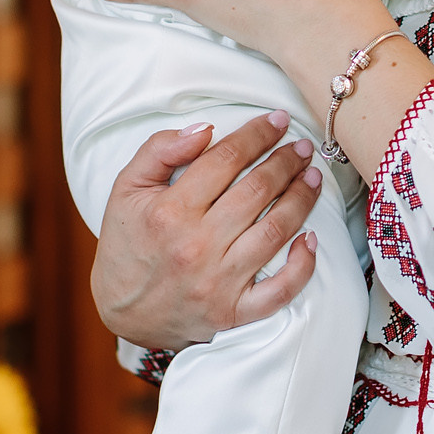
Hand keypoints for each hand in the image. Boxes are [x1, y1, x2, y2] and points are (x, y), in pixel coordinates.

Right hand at [89, 112, 324, 349]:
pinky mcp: (233, 312)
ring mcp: (218, 282)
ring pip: (275, 231)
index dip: (258, 134)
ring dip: (301, 198)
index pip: (227, 159)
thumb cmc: (126, 244)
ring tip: (312, 177)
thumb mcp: (126, 188)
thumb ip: (160, 150)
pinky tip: (311, 239)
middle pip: (257, 190)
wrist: (122, 311)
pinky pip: (280, 290)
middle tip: (301, 147)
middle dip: (285, 161)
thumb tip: (205, 129)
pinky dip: (302, 265)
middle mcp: (197, 246)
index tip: (277, 121)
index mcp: (170, 211)